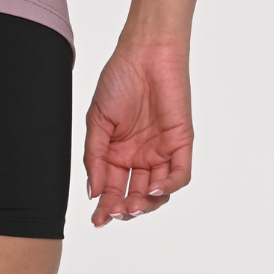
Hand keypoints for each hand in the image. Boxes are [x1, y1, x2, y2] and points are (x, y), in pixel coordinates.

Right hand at [82, 39, 192, 225]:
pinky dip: (169, 186)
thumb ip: (95, 156)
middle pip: (135, 195)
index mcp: (118, 152)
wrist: (144, 52)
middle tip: (114, 214)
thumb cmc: (119, 79)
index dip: (105, 206)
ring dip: (146, 204)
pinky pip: (179, 173)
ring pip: (158, 192)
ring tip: (131, 207)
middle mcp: (140, 156)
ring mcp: (161, 151)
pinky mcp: (181, 143)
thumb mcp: (97, 120)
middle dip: (124, 209)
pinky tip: (153, 190)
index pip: (112, 188)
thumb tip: (93, 191)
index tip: (97, 220)